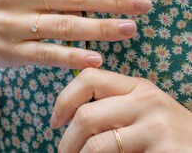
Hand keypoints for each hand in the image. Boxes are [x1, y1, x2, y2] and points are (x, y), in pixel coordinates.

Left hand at [51, 68, 191, 152]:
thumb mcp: (142, 110)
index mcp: (137, 86)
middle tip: (62, 152)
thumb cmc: (167, 134)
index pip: (89, 78)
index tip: (56, 120)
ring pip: (96, 143)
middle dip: (66, 139)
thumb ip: (112, 106)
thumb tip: (69, 114)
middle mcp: (146, 100)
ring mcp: (157, 126)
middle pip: (86, 114)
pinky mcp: (165, 151)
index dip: (65, 98)